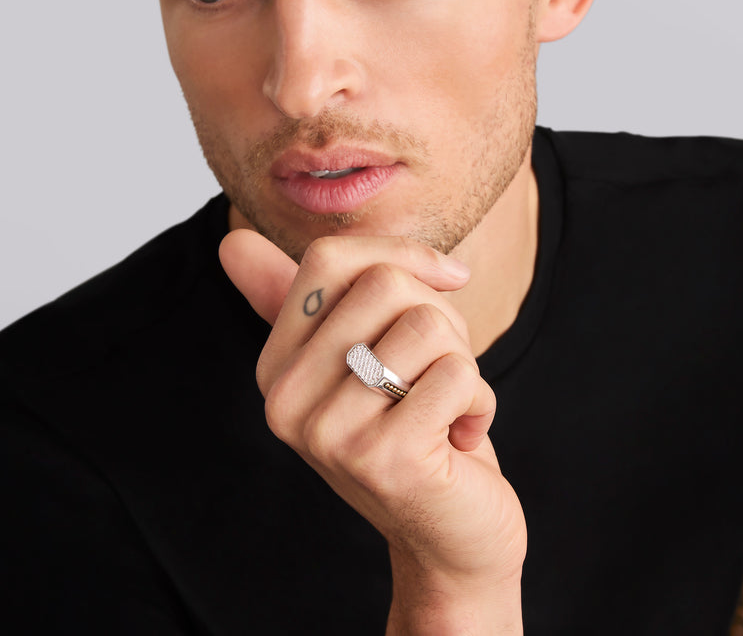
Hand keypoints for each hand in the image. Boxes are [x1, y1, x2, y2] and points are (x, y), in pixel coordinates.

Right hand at [220, 230, 525, 633]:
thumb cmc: (414, 428)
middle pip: (386, 285)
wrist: (451, 533)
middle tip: (436, 377)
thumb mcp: (361, 356)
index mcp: (275, 365)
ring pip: (427, 325)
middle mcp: (284, 399)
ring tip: (445, 409)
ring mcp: (326, 434)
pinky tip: (460, 441)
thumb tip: (231, 240)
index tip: (448, 278)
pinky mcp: (381, 460)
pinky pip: (458, 374)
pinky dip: (480, 401)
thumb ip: (310, 301)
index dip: (404, 255)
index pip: (328, 258)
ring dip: (463, 364)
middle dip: (443, 320)